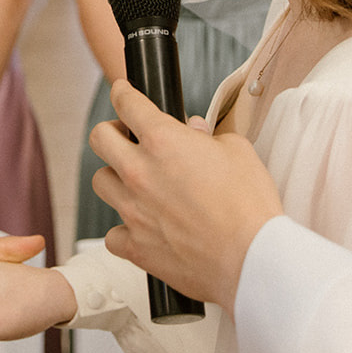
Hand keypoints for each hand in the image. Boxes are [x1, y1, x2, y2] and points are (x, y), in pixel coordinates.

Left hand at [89, 80, 282, 310]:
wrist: (252, 259)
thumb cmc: (249, 207)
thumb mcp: (238, 152)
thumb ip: (209, 137)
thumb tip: (195, 132)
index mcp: (163, 140)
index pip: (126, 103)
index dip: (123, 93)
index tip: (122, 93)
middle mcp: (139, 172)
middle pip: (99, 138)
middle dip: (111, 132)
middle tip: (126, 138)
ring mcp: (133, 210)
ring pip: (100, 182)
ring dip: (115, 179)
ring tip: (135, 183)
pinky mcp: (135, 246)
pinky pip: (112, 234)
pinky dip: (124, 230)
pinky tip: (142, 228)